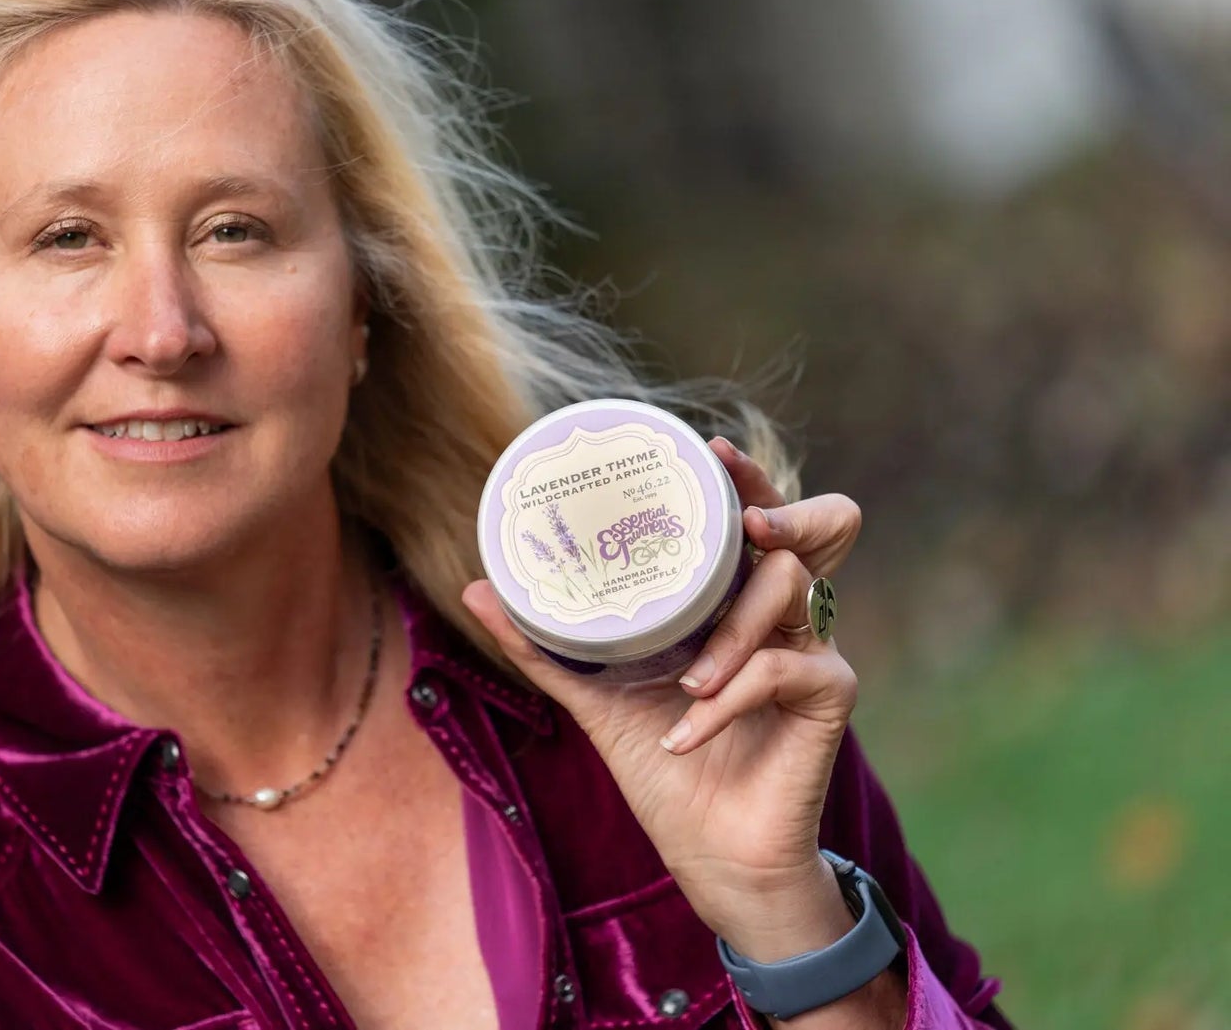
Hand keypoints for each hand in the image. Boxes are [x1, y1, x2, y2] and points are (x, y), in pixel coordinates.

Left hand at [462, 437, 864, 947]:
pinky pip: (787, 668)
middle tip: (742, 520)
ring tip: (687, 683)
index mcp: (732, 600)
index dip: (747, 478)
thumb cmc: (664, 766)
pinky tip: (687, 734)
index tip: (709, 452)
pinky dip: (728, 699)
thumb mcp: (593, 697)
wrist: (710, 855)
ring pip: (793, 590)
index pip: (756, 518)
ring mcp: (813, 650)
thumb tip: (476, 589)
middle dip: (783, 508)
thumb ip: (542, 646)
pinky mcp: (830, 697)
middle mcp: (780, 614)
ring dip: (732, 633)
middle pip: (822, 525)